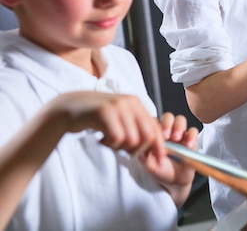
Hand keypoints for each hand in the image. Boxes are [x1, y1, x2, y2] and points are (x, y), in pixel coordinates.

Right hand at [51, 91, 166, 157]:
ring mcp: (118, 106)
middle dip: (139, 150)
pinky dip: (111, 144)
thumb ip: (136, 129)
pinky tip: (102, 139)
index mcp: (137, 104)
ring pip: (133, 139)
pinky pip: (118, 137)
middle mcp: (130, 102)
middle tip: (123, 150)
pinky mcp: (104, 112)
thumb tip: (154, 150)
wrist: (69, 107)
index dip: (159, 148)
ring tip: (109, 141)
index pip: (156, 129)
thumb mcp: (120, 119)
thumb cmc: (96, 117)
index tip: (159, 163)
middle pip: (148, 136)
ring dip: (121, 147)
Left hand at [139, 112, 198, 206]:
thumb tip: (141, 153)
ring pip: (180, 120)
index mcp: (155, 134)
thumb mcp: (151, 167)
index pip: (154, 121)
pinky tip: (188, 144)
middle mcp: (168, 131)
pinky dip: (191, 135)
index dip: (154, 125)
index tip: (155, 135)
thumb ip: (146, 160)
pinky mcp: (192, 140)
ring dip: (178, 126)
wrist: (175, 181)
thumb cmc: (161, 171)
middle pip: (168, 117)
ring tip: (176, 138)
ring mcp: (180, 134)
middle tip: (166, 135)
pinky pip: (193, 131)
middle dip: (167, 123)